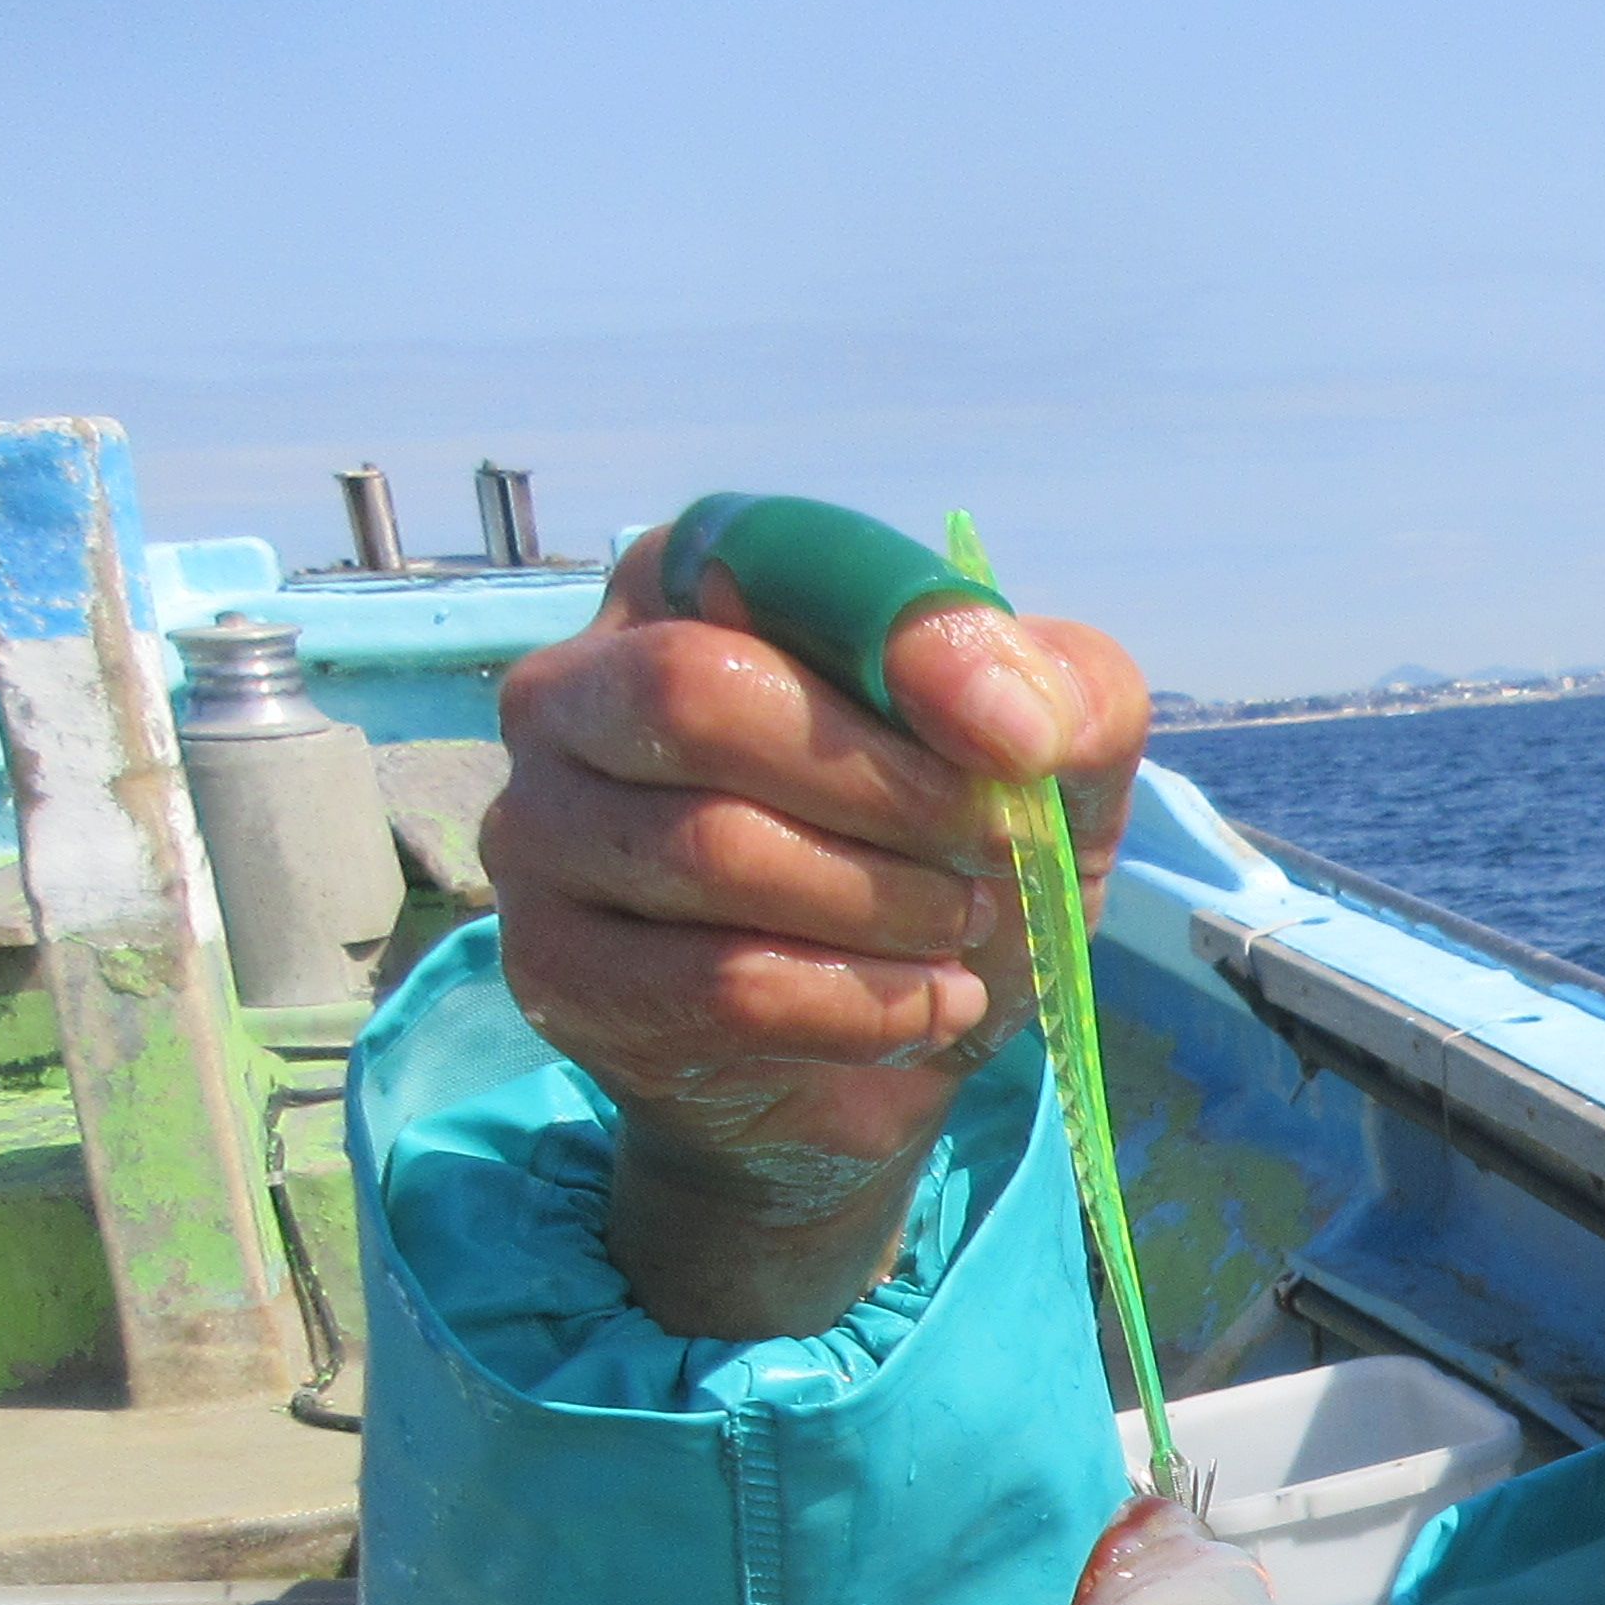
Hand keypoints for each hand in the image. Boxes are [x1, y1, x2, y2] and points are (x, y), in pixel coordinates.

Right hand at [481, 525, 1152, 1335]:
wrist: (895, 1048)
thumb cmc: (946, 858)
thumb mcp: (1051, 763)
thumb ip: (1062, 691)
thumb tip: (1009, 718)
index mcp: (686, 584)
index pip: (769, 557)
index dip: (904, 644)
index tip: (1021, 748)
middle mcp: (574, 689)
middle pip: (697, 696)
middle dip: (888, 793)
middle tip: (991, 855)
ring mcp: (542, 831)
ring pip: (710, 850)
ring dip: (885, 909)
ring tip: (956, 930)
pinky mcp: (558, 972)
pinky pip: (719, 986)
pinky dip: (862, 1006)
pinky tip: (924, 1005)